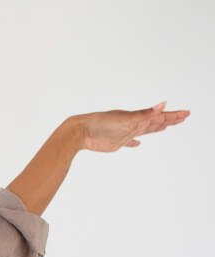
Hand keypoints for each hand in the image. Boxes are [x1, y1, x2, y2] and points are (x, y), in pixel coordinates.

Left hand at [71, 101, 189, 152]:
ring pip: (144, 130)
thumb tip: (163, 104)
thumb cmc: (100, 123)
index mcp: (136, 117)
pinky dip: (134, 143)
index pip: (158, 116)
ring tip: (165, 126)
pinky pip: (128, 142)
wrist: (80, 132)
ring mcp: (124, 133)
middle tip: (183, 116)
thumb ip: (145, 114)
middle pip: (154, 122)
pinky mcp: (115, 142)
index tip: (186, 114)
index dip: (172, 115)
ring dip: (155, 128)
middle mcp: (132, 124)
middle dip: (168, 119)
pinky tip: (138, 144)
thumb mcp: (126, 119)